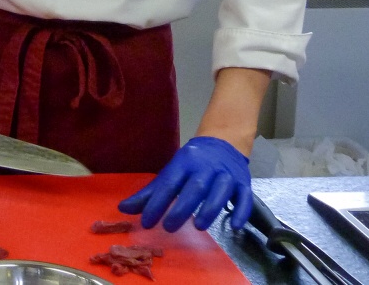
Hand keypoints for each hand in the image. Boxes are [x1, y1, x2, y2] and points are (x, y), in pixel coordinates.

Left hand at [117, 136, 251, 231]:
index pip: (168, 184)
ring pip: (220, 190)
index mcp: (183, 163)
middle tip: (169, 227)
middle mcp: (205, 167)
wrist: (223, 142)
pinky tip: (235, 226)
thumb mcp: (170, 173)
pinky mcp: (244, 183)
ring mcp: (226, 175)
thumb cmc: (191, 163)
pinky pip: (245, 197)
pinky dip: (241, 212)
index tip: (147, 223)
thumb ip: (149, 193)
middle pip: (195, 187)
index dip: (157, 203)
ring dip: (210, 208)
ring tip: (199, 226)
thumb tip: (123, 209)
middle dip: (182, 207)